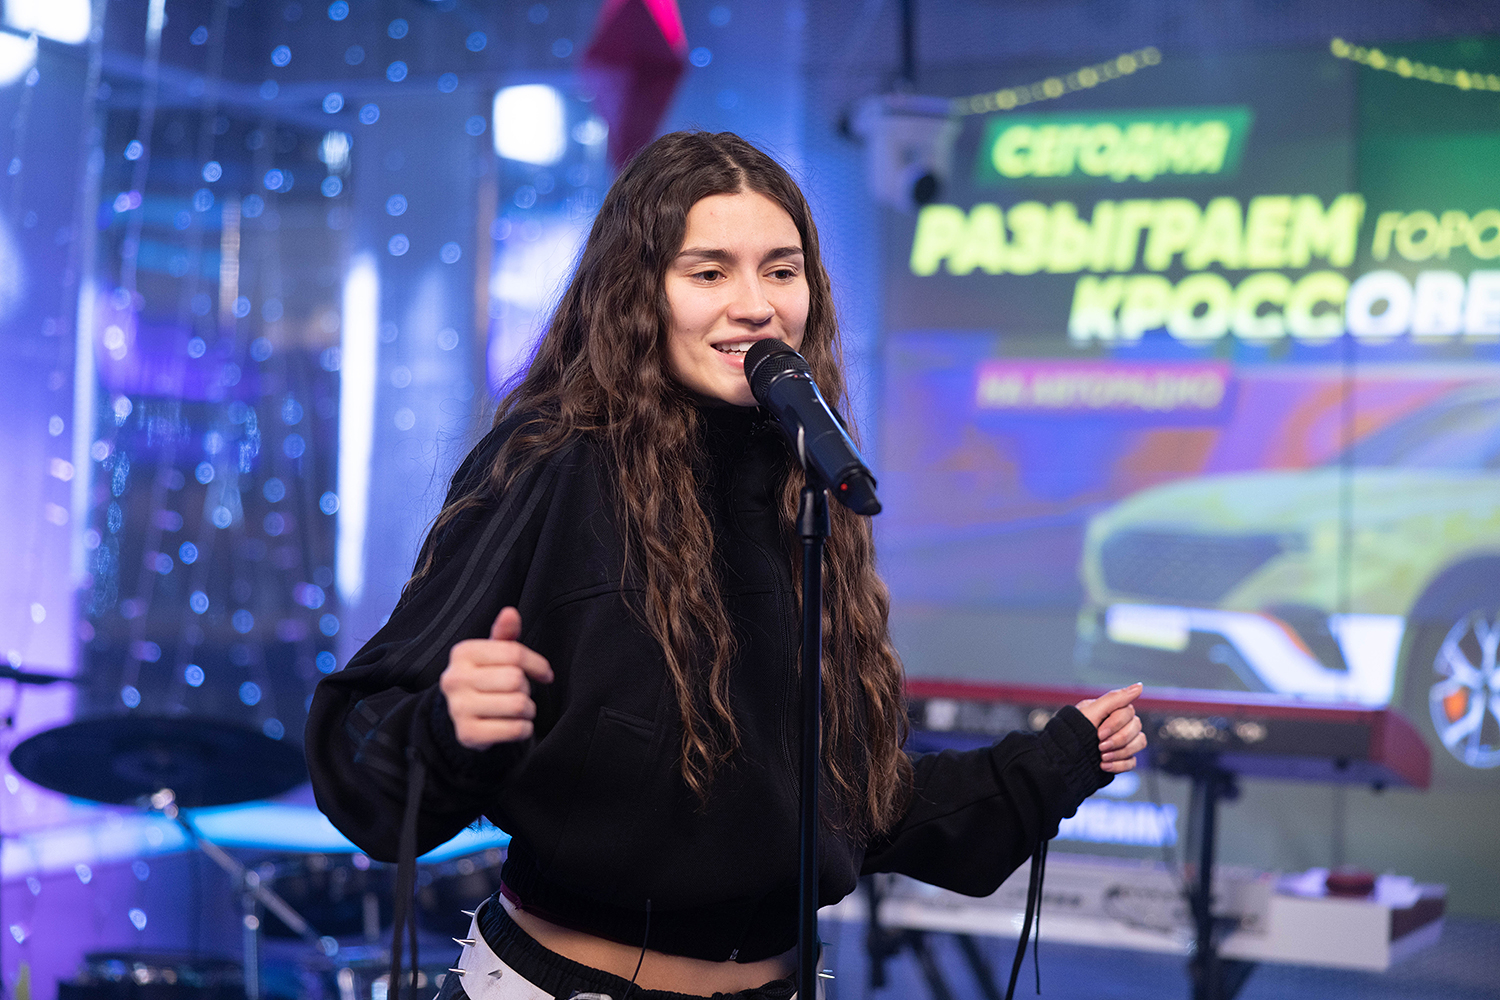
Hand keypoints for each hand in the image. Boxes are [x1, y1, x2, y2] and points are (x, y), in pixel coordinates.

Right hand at [440, 607, 553, 750]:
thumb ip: (505, 633)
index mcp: (463, 653)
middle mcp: (455, 679)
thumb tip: (510, 612)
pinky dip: (523, 729)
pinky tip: (516, 725)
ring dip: (528, 710)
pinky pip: (513, 730)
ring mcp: (458, 708)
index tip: (544, 673)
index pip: (514, 653)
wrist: (463, 714)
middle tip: (519, 692)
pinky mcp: (467, 734)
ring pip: (517, 705)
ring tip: (519, 708)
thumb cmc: (485, 678)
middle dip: (527, 688)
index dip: (537, 664)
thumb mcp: (493, 653)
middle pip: (515, 680)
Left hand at [1075, 683, 1147, 773]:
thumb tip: (1139, 686)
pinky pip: (1132, 761)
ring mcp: (1121, 741)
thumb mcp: (1090, 712)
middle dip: (1118, 740)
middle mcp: (1118, 724)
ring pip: (1138, 743)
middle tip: (1100, 746)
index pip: (1128, 713)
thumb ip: (1115, 698)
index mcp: (1111, 710)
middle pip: (1136, 729)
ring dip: (1120, 753)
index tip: (1098, 733)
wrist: (1061, 758)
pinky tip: (1104, 766)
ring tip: (1102, 757)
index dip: (1116, 724)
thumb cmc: (1072, 731)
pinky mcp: (1120, 758)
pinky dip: (1119, 765)